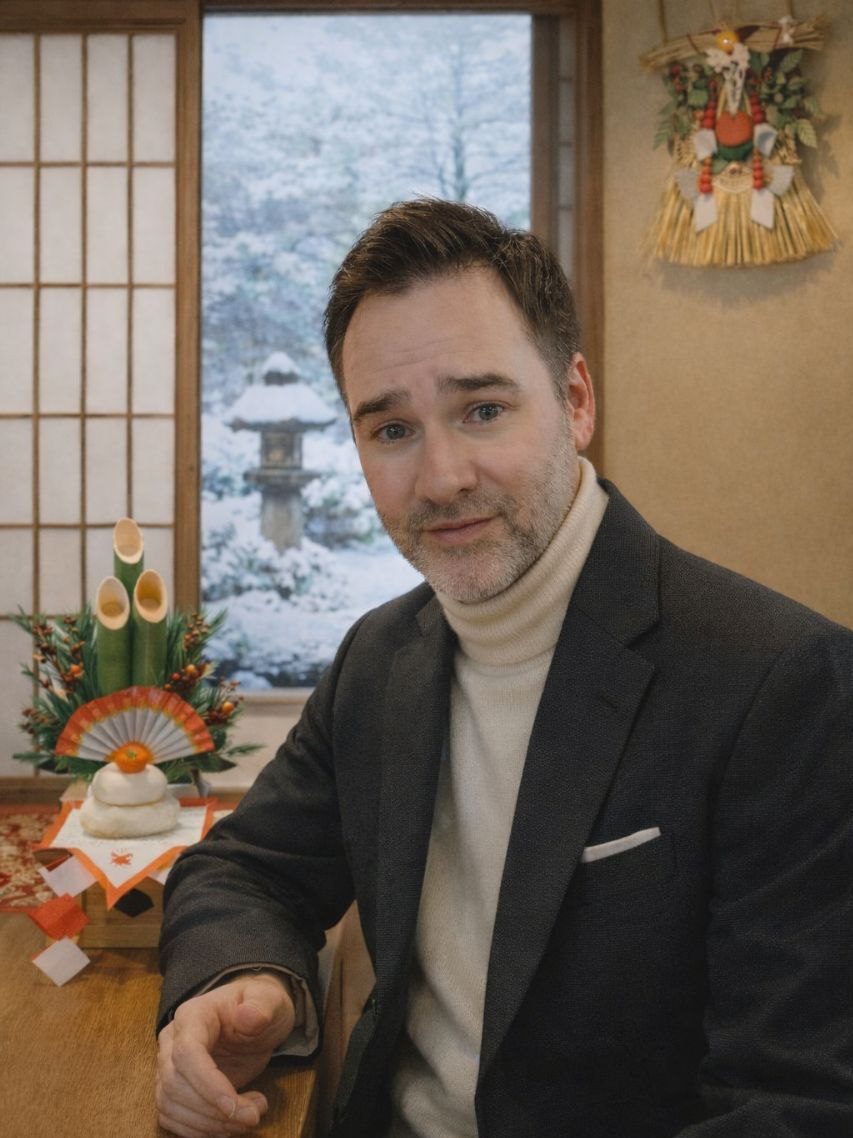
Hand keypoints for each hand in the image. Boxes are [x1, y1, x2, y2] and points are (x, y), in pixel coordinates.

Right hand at [156, 971, 296, 1136]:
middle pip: (175, 1085)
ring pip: (170, 1105)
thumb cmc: (260, 1006)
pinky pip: (172, 1117)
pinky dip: (200, 1130)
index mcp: (193, 1015)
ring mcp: (169, 1066)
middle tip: (252, 1116)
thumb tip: (248, 1016)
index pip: (187, 1053)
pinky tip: (230, 1126)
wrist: (255, 1017)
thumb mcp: (270, 1000)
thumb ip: (262, 1006)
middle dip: (213, 1110)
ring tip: (248, 1118)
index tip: (235, 1107)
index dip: (208, 1085)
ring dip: (209, 1124)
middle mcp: (172, 1040)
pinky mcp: (173, 1088)